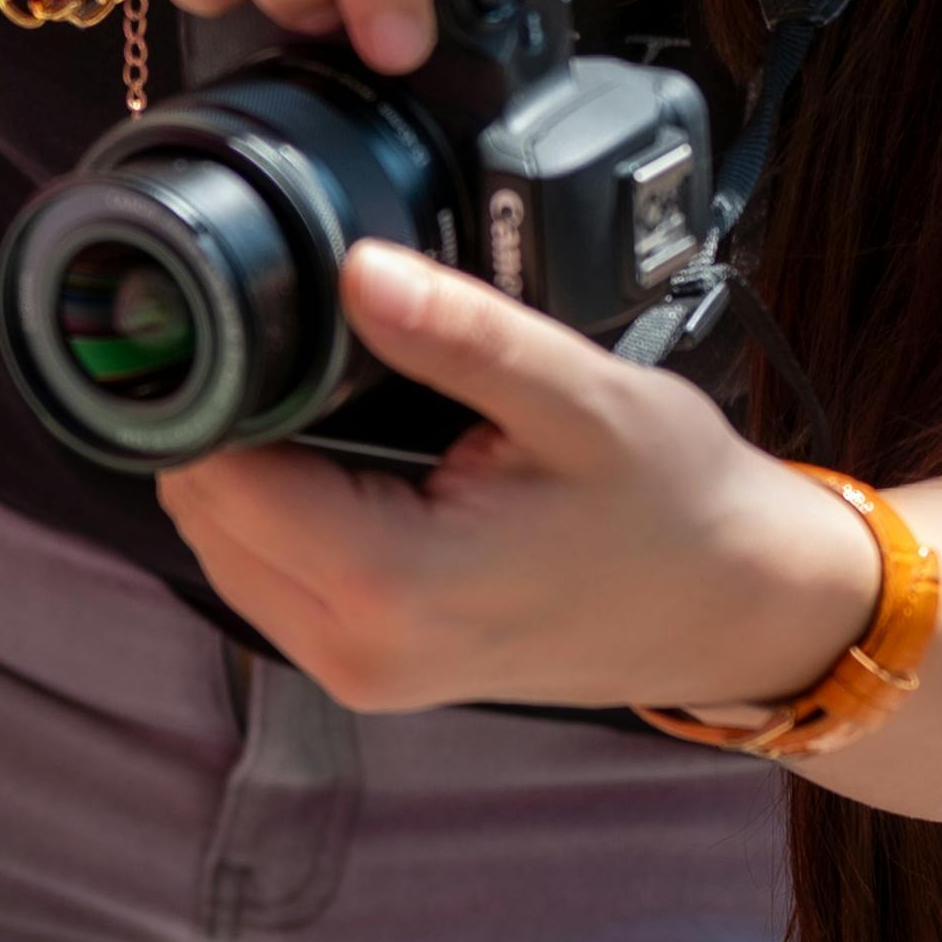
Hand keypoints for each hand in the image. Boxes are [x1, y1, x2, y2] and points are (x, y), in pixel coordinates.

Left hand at [152, 245, 882, 718]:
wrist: (738, 610)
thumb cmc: (675, 505)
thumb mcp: (580, 397)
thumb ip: (462, 336)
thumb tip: (353, 268)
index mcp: (389, 585)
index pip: (216, 471)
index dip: (213, 385)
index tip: (242, 314)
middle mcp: (353, 648)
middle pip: (204, 510)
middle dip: (226, 423)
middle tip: (292, 341)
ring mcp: (355, 672)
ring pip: (222, 547)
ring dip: (248, 469)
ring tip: (324, 397)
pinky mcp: (366, 671)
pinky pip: (267, 577)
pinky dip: (279, 513)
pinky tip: (340, 458)